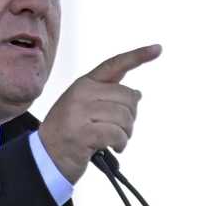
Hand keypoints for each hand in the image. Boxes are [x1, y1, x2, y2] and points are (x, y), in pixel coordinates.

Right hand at [39, 44, 161, 182]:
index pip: (114, 64)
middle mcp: (82, 93)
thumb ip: (108, 97)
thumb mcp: (84, 107)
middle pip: (128, 97)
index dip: (138, 56)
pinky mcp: (83, 133)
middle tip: (121, 130)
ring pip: (124, 117)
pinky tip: (114, 147)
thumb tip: (138, 94)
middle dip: (131, 117)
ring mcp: (80, 113)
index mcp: (84, 84)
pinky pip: (116, 134)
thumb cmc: (70, 132)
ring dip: (126, 133)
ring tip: (116, 140)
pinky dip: (120, 143)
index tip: (158, 48)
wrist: (46, 157)